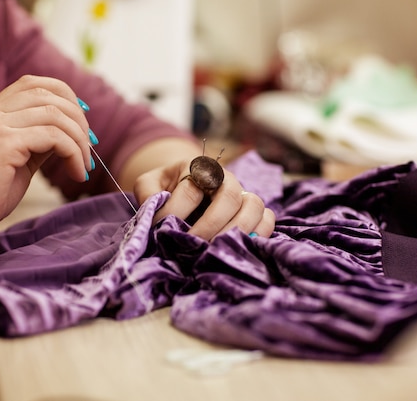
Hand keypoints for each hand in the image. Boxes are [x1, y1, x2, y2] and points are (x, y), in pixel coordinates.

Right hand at [0, 75, 93, 252]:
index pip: (31, 84)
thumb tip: (70, 133)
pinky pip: (53, 137)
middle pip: (47, 94)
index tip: (82, 122)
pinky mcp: (2, 144)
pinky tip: (77, 174)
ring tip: (84, 165)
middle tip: (89, 147)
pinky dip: (73, 153)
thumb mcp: (18, 162)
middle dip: (78, 118)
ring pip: (54, 115)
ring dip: (79, 139)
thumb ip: (38, 143)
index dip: (64, 95)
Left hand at [133, 159, 274, 240]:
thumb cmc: (166, 186)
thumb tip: (157, 218)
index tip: (162, 229)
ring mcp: (243, 193)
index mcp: (198, 167)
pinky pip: (268, 218)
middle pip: (231, 196)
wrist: (184, 184)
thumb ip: (148, 195)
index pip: (191, 188)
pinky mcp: (253, 210)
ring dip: (238, 230)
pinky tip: (241, 247)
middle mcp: (225, 178)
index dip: (176, 211)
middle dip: (212, 224)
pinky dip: (260, 233)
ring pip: (254, 206)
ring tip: (217, 249)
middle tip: (194, 244)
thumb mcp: (148, 184)